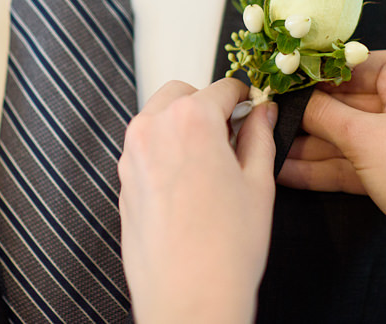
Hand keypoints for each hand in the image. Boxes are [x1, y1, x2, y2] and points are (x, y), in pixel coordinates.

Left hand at [118, 78, 277, 323]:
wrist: (188, 298)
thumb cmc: (223, 250)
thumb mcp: (259, 183)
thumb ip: (260, 137)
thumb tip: (262, 116)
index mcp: (192, 121)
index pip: (222, 87)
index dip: (243, 96)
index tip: (251, 105)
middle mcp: (154, 129)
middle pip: (182, 93)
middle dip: (206, 104)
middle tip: (231, 132)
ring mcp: (132, 154)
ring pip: (158, 117)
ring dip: (181, 124)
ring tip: (211, 160)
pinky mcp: (123, 179)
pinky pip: (145, 147)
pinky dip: (165, 149)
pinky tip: (189, 181)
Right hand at [277, 50, 385, 268]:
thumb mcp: (363, 136)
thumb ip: (321, 113)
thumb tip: (289, 97)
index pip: (352, 65)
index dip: (310, 77)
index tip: (275, 84)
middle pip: (348, 100)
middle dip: (306, 117)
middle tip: (265, 119)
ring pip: (350, 133)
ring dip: (310, 146)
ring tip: (266, 148)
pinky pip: (357, 158)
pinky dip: (327, 166)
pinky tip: (287, 171)